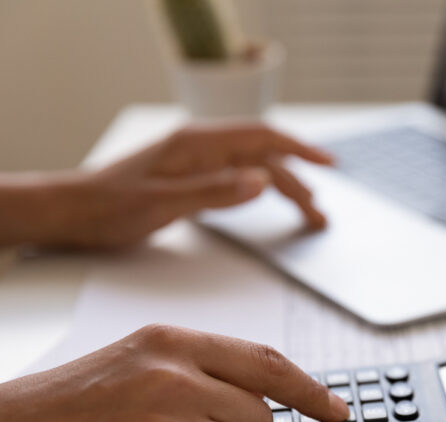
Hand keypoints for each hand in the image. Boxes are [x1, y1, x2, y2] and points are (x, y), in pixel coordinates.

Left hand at [0, 123, 333, 248]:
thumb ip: (214, 191)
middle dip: (298, 184)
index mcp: (196, 144)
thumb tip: (264, 182)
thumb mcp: (162, 203)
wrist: (74, 211)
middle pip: (264, 159)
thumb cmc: (110, 206)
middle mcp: (201, 148)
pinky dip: (262, 191)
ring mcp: (198, 162)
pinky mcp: (193, 178)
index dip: (299, 149)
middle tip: (319, 217)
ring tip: (308, 214)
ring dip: (284, 190)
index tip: (329, 164)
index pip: (261, 138)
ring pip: (254, 171)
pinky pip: (238, 179)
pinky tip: (271, 201)